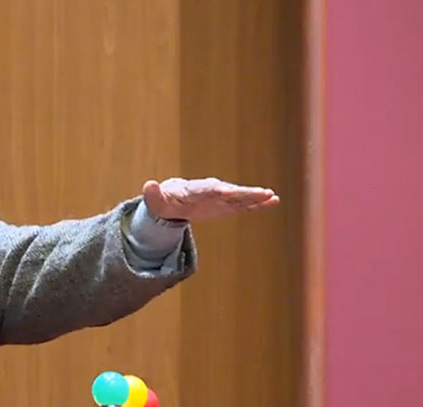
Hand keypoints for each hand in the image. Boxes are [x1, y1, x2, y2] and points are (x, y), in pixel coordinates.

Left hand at [142, 177, 279, 221]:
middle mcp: (211, 190)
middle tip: (261, 192)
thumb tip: (149, 184)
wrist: (173, 200)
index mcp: (194, 190)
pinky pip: (244, 205)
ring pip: (240, 197)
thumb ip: (152, 194)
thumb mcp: (155, 201)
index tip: (227, 191)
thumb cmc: (163, 201)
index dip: (217, 190)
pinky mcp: (226, 205)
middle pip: (229, 191)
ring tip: (272, 196)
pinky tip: (273, 201)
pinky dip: (257, 203)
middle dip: (243, 192)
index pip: (207, 189)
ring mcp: (220, 198)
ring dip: (255, 197)